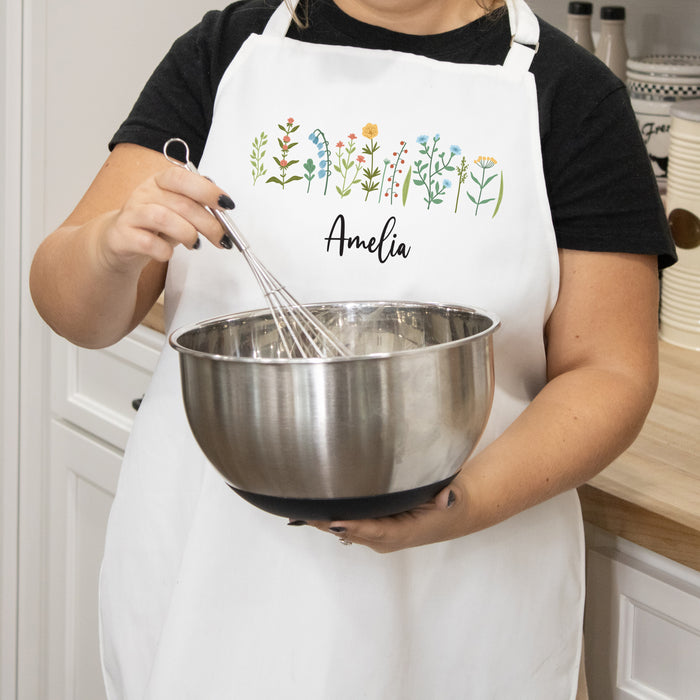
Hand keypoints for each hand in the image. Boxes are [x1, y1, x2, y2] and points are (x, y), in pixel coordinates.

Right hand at [97, 164, 233, 274]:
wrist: (120, 240)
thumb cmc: (154, 225)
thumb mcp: (178, 211)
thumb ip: (198, 207)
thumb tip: (223, 209)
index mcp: (160, 181)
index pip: (182, 178)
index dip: (207, 190)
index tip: (227, 204)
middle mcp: (144, 192)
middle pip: (181, 203)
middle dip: (208, 224)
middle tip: (221, 238)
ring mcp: (132, 213)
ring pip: (164, 218)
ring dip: (188, 234)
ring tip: (195, 244)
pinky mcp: (122, 235)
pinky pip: (148, 243)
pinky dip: (164, 251)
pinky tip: (168, 253)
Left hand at [307, 479, 464, 552]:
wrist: (455, 512)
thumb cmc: (453, 503)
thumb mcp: (453, 499)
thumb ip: (447, 498)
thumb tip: (446, 497)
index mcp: (405, 532)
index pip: (376, 531)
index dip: (355, 527)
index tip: (336, 520)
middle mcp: (388, 539)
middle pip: (354, 532)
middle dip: (330, 523)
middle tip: (306, 511)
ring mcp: (380, 536)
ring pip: (348, 531)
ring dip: (327, 522)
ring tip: (302, 510)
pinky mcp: (376, 530)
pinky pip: (351, 527)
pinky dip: (333, 519)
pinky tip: (314, 511)